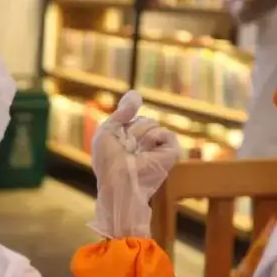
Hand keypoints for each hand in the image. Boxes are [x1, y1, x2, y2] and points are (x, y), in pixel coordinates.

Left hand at [90, 91, 180, 237]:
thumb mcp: (106, 132)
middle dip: (131, 130)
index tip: (116, 141)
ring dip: (139, 135)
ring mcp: (157, 148)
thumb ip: (120, 113)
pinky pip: (165, 132)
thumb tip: (135, 94)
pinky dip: (154, 138)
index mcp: (129, 138)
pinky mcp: (170, 154)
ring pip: (151, 122)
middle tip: (125, 149)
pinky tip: (147, 150)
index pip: (130, 116)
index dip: (121, 125)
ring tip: (135, 152)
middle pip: (142, 118)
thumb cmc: (108, 162)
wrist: (118, 182)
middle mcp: (144, 142)